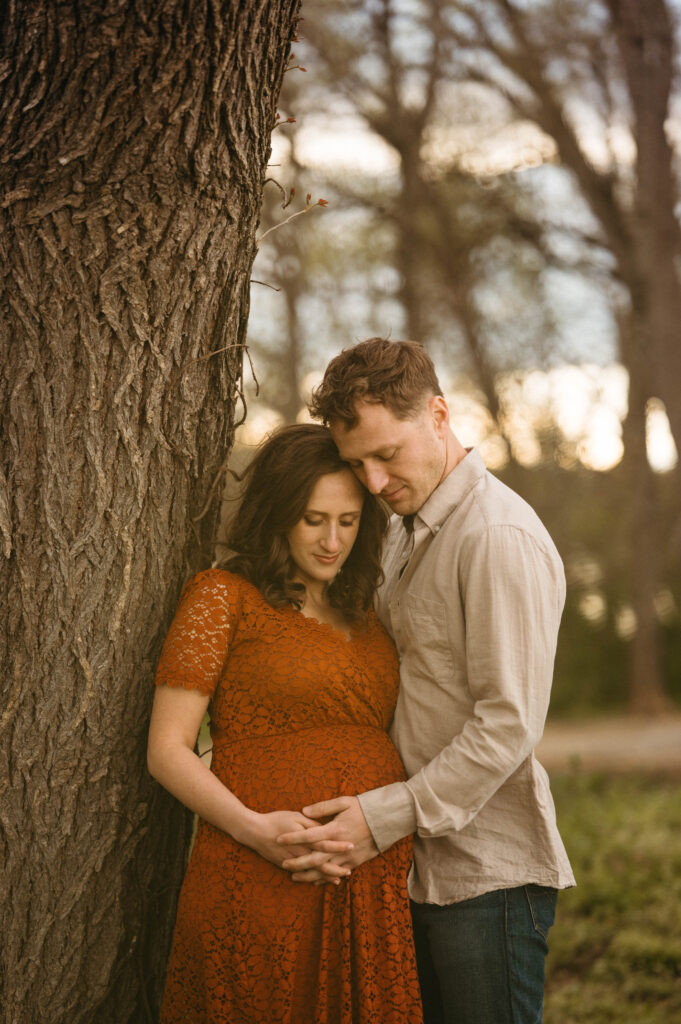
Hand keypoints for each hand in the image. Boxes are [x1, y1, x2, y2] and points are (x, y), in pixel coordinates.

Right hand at [239, 810, 353, 877]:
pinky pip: (302, 874)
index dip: (339, 846)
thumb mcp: (296, 817)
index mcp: (304, 838)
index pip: (325, 843)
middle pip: (321, 863)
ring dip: (325, 876)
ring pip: (312, 872)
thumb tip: (325, 828)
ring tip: (338, 878)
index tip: (352, 847)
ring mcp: (292, 861)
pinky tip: (320, 880)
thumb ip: (311, 823)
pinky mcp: (285, 865)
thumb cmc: (276, 820)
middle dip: (335, 868)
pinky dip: (312, 878)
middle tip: (349, 872)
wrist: (254, 831)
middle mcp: (300, 852)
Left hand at [277, 796, 378, 882]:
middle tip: (283, 865)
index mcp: (335, 829)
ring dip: (308, 875)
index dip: (293, 838)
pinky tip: (315, 881)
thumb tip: (304, 811)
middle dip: (297, 863)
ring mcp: (347, 856)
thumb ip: (323, 807)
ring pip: (324, 870)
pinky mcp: (355, 862)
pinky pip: (337, 872)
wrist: (387, 821)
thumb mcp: (344, 802)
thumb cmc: (364, 808)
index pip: (309, 835)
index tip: (279, 839)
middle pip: (314, 858)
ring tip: (294, 877)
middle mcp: (339, 845)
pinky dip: (325, 878)